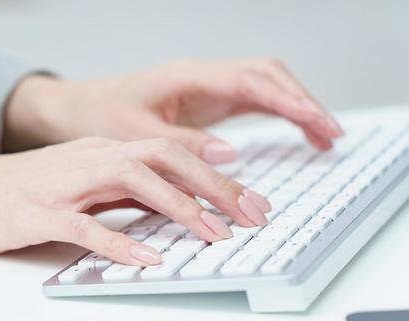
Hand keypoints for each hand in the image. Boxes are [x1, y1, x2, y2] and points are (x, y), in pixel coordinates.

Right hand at [0, 137, 269, 264]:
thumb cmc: (29, 189)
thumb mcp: (87, 184)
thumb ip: (127, 192)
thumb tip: (173, 205)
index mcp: (108, 150)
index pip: (172, 154)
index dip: (216, 176)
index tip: (251, 201)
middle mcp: (94, 157)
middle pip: (165, 159)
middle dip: (214, 186)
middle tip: (251, 215)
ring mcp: (67, 183)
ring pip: (132, 182)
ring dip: (178, 207)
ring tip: (213, 233)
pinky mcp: (40, 211)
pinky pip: (84, 225)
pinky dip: (118, 240)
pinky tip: (147, 257)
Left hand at [4, 59, 342, 161]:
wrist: (78, 109)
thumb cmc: (100, 115)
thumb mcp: (135, 136)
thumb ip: (181, 146)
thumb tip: (229, 156)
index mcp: (187, 78)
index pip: (250, 81)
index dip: (288, 100)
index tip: (318, 120)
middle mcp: (202, 77)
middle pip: (268, 76)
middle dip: (303, 101)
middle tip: (331, 132)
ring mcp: (206, 88)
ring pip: (265, 86)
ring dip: (296, 106)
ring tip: (323, 136)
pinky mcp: (206, 103)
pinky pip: (253, 101)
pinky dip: (279, 114)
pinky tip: (294, 131)